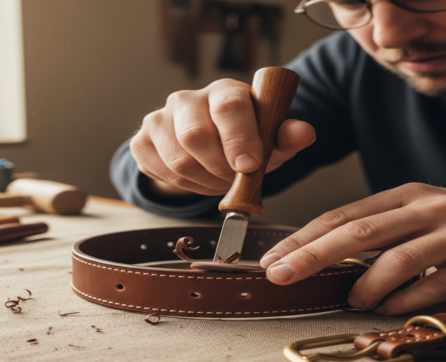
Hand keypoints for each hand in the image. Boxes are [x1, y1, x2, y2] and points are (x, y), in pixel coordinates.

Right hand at [130, 79, 314, 195]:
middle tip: (234, 180)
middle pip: (195, 136)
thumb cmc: (243, 141)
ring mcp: (159, 118)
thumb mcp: (270, 140)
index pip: (228, 106)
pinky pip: (159, 171)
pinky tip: (197, 179)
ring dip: (204, 182)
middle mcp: (186, 99)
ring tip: (219, 182)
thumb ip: (286, 136)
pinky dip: (183, 186)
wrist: (206, 147)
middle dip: (220, 169)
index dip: (240, 138)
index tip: (249, 166)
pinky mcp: (141, 141)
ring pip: (178, 160)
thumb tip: (304, 133)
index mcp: (223, 92)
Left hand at [260, 183, 445, 314]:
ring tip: (351, 299)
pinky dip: (405, 300)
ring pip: (398, 259)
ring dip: (366, 285)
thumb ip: (375, 231)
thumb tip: (319, 257)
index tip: (273, 258)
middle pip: (359, 232)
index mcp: (402, 195)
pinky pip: (436, 285)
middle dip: (313, 255)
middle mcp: (427, 207)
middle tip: (282, 275)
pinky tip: (388, 308)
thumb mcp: (413, 215)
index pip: (341, 215)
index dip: (303, 237)